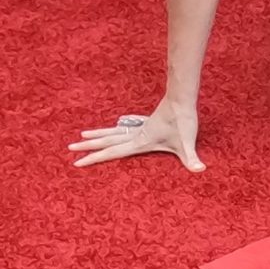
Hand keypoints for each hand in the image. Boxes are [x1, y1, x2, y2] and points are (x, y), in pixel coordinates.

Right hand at [70, 101, 204, 171]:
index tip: (77, 162)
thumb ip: (192, 158)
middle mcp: (135, 135)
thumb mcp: (188, 143)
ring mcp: (139, 128)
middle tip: (69, 150)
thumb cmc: (184, 121)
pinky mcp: (145, 123)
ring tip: (81, 136)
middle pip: (107, 141)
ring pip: (112, 133)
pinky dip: (112, 130)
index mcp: (140, 142)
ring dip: (97, 136)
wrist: (182, 98)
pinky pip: (123, 129)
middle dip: (88, 147)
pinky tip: (110, 130)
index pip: (112, 152)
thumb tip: (200, 169)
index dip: (94, 158)